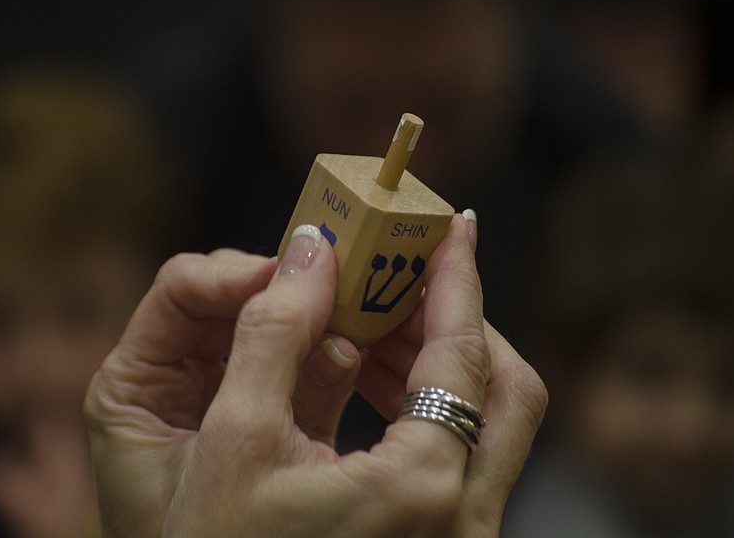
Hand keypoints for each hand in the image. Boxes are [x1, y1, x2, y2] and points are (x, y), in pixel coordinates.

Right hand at [84, 215, 546, 536]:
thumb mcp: (231, 439)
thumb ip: (272, 330)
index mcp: (421, 490)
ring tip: (369, 321)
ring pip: (487, 423)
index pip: (464, 353)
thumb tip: (309, 248)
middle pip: (502, 389)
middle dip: (456, 319)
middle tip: (402, 276)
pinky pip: (460, 455)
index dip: (458, 277)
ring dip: (436, 361)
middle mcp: (464, 522)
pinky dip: (424, 404)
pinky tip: (363, 382)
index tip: (457, 225)